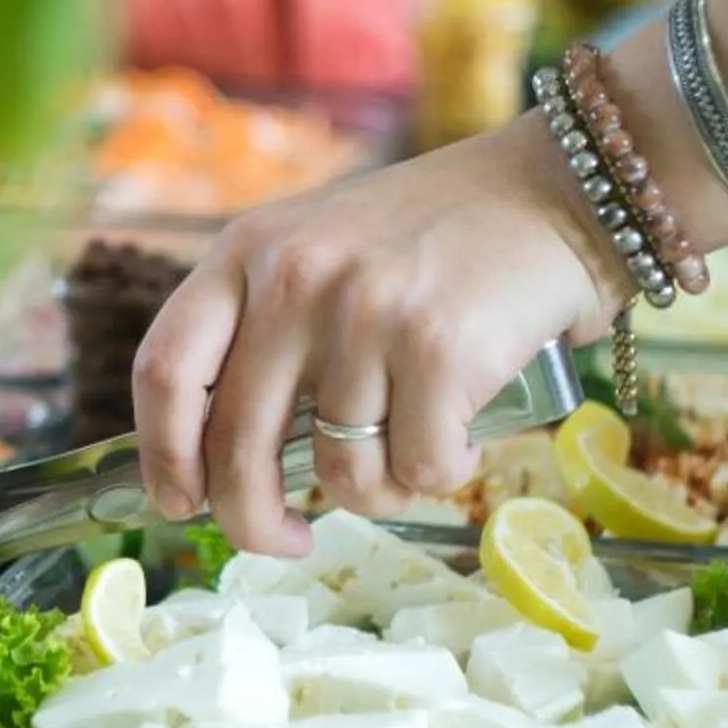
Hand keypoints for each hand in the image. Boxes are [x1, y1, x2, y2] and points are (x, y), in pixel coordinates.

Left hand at [133, 115, 627, 554]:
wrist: (564, 187)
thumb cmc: (443, 237)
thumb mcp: (326, 250)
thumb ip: (273, 329)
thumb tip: (232, 465)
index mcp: (249, 250)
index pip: (166, 369)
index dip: (163, 456)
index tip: (181, 502)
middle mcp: (295, 277)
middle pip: (235, 446)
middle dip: (254, 521)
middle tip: (288, 539)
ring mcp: (365, 312)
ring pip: (340, 473)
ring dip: (380, 493)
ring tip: (416, 454)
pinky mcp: (440, 348)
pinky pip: (419, 468)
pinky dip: (445, 474)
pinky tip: (466, 437)